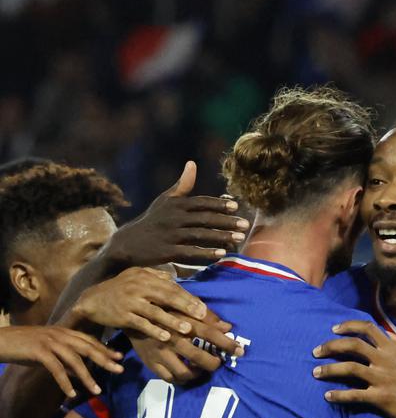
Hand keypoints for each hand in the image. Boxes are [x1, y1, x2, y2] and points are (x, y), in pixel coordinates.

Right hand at [0, 325, 122, 397]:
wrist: (1, 341)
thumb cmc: (24, 346)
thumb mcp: (48, 350)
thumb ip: (64, 359)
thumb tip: (80, 372)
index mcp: (63, 332)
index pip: (88, 340)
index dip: (104, 348)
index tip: (119, 357)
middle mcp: (59, 334)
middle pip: (87, 347)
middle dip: (105, 359)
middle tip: (120, 369)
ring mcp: (49, 342)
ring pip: (74, 359)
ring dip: (87, 376)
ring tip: (97, 390)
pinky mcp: (39, 351)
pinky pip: (56, 369)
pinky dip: (65, 382)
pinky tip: (72, 394)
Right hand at [69, 266, 229, 341]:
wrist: (93, 299)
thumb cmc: (119, 289)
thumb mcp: (135, 276)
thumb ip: (155, 276)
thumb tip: (174, 278)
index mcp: (145, 276)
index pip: (171, 287)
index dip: (188, 297)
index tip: (203, 308)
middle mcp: (138, 286)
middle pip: (166, 296)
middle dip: (185, 306)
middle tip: (201, 317)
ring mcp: (130, 301)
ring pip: (155, 311)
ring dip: (172, 321)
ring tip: (187, 329)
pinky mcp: (122, 315)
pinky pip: (141, 324)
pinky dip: (153, 330)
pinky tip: (165, 337)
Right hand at [104, 161, 249, 266]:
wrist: (128, 243)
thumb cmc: (152, 221)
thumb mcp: (165, 200)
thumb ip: (182, 185)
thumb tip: (192, 163)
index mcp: (175, 204)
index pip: (201, 202)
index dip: (219, 204)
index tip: (236, 207)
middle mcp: (174, 217)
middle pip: (204, 219)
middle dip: (226, 221)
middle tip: (245, 225)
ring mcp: (170, 235)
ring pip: (200, 235)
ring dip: (221, 237)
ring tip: (239, 240)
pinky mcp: (167, 251)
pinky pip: (190, 252)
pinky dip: (206, 253)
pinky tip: (221, 254)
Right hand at [128, 307, 245, 383]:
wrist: (133, 316)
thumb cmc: (164, 310)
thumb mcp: (184, 308)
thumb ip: (206, 317)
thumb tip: (228, 326)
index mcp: (181, 322)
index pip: (210, 333)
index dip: (227, 343)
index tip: (240, 351)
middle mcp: (171, 339)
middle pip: (198, 357)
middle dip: (213, 363)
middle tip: (218, 362)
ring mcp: (160, 353)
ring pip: (184, 372)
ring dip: (197, 373)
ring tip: (202, 369)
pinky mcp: (152, 363)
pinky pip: (170, 378)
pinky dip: (182, 378)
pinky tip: (188, 372)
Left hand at [313, 320, 395, 417]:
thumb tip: (390, 335)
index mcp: (393, 349)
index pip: (367, 328)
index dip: (348, 326)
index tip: (333, 329)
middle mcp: (385, 360)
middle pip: (352, 345)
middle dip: (330, 346)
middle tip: (316, 352)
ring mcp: (382, 379)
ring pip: (349, 368)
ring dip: (328, 370)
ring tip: (315, 373)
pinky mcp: (379, 398)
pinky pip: (353, 395)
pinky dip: (338, 395)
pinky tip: (328, 396)